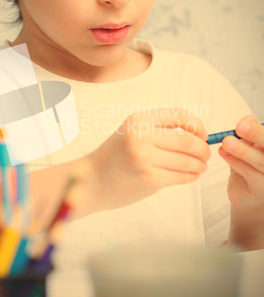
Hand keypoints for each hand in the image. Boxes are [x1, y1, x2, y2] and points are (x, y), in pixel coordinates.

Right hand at [88, 108, 210, 207]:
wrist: (91, 181)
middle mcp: (141, 135)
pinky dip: (191, 176)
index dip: (198, 126)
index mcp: (138, 120)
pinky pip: (181, 176)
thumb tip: (198, 133)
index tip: (202, 136)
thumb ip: (158, 129)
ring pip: (187, 160)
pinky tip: (191, 176)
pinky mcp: (149, 178)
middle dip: (203, 149)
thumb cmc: (115, 157)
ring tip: (200, 167)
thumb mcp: (131, 132)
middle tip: (206, 156)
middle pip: (188, 140)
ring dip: (199, 165)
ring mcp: (144, 157)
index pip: (180, 115)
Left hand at [220, 116, 263, 207]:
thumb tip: (245, 122)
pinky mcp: (262, 189)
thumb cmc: (249, 166)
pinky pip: (249, 173)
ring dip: (242, 150)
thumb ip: (249, 132)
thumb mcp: (249, 145)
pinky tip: (224, 154)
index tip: (242, 123)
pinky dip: (235, 162)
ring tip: (227, 142)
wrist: (246, 194)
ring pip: (260, 161)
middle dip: (256, 134)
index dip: (258, 129)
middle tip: (240, 127)